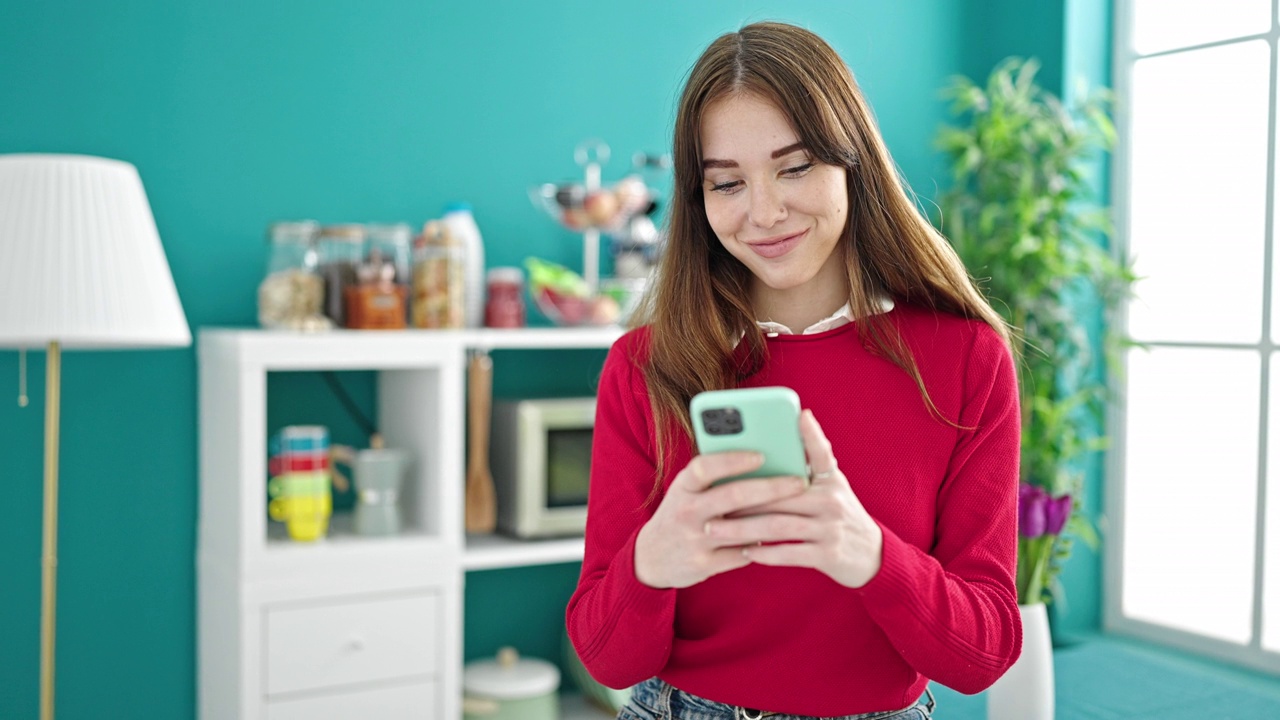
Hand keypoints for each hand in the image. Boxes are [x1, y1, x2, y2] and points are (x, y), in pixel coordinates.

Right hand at [634, 451, 809, 588]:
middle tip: (800, 481)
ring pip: (743, 529)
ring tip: (801, 510)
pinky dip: (763, 545)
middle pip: (732, 495)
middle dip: (771, 487)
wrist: (652, 557)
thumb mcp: (687, 490)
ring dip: (775, 519)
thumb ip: (714, 476)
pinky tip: (781, 537)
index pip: (704, 467)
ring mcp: (694, 540)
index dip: (733, 460)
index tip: (762, 454)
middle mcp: (686, 511)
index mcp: (682, 487)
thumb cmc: (681, 512)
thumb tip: (763, 459)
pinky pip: (742, 554)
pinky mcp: (704, 564)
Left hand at [716, 409, 883, 587]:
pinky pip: (790, 552)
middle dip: (743, 499)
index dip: (811, 434)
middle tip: (712, 500)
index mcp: (832, 480)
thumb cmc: (839, 515)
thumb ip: (812, 464)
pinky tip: (745, 552)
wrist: (871, 555)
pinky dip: (766, 553)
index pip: (822, 453)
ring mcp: (831, 529)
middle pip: (781, 495)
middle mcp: (833, 501)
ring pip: (779, 525)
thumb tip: (791, 430)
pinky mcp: (828, 555)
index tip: (799, 415)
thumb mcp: (832, 487)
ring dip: (744, 529)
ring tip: (716, 529)